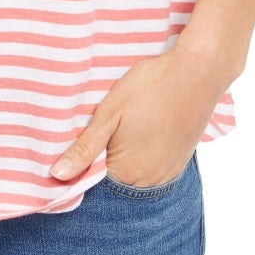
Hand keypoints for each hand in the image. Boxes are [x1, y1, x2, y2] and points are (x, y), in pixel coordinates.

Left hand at [49, 41, 232, 185]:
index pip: (92, 182)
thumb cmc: (149, 88)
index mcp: (127, 173)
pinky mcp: (180, 163)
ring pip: (133, 174)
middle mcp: (150, 182)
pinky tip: (141, 131)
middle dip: (102, 160)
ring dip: (123, 158)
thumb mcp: (109, 114)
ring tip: (125, 127)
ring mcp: (168, 174)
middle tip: (105, 127)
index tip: (81, 139)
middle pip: (114, 181)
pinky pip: (152, 168)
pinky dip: (142, 155)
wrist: (197, 71)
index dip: (82, 162)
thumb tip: (57, 175)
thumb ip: (84, 148)